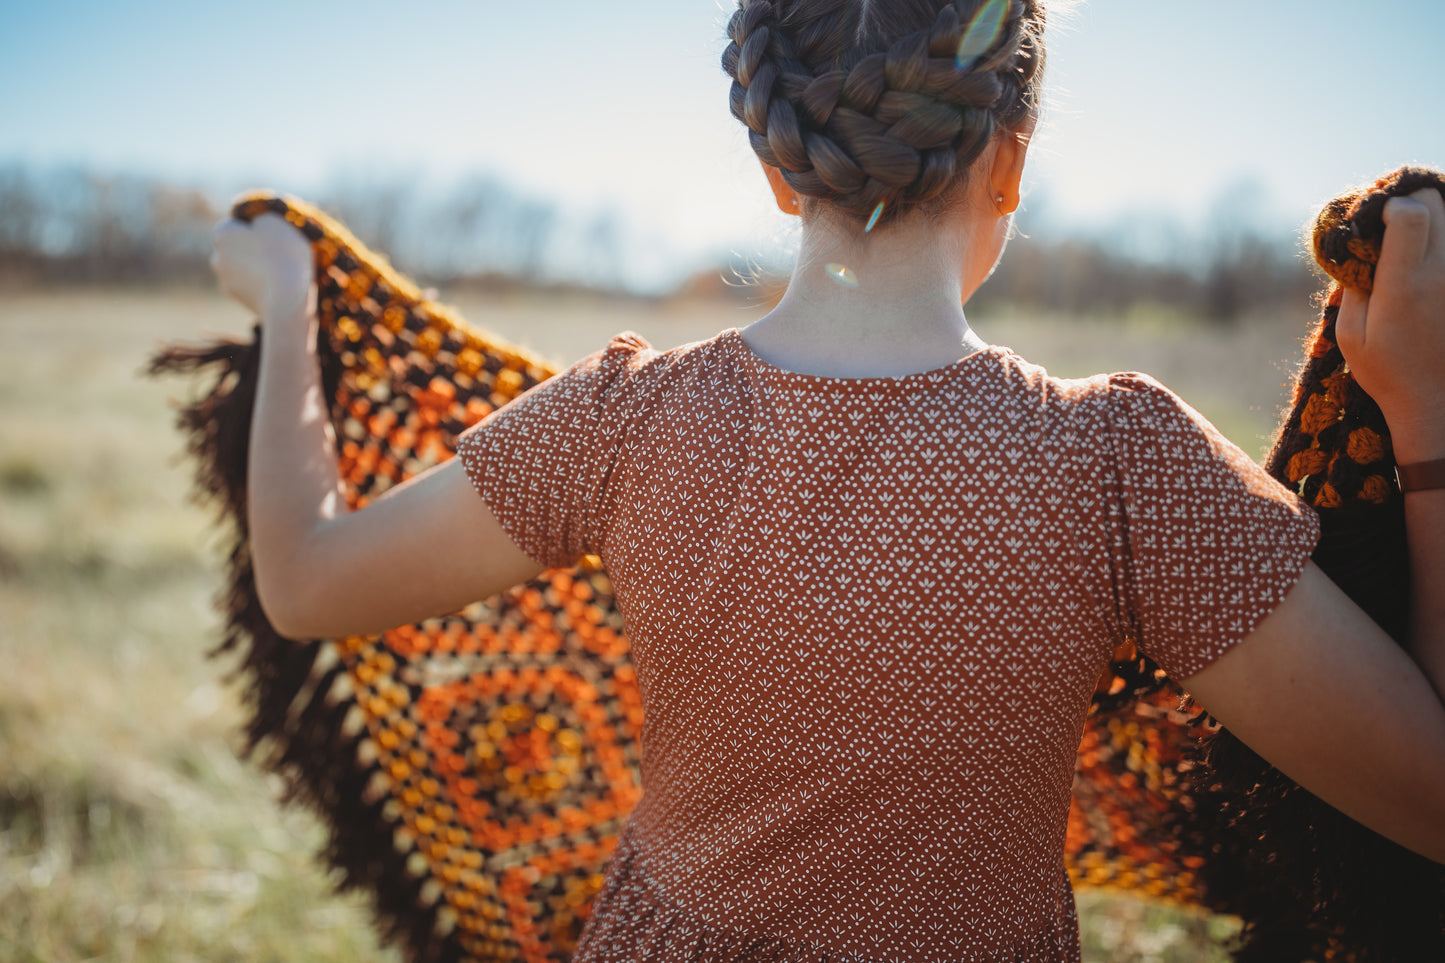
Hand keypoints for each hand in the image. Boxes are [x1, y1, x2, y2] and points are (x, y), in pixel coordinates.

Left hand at [210, 212, 315, 322]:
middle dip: (252, 247)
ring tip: (281, 271)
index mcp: (222, 233)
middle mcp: (217, 257)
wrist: (285, 300)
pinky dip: (259, 284)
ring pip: (242, 267)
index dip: (256, 227)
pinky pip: (248, 286)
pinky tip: (277, 286)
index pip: (236, 224)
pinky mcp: (238, 300)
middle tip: (279, 252)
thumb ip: (262, 215)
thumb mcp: (277, 221)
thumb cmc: (282, 255)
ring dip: (255, 266)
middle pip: (236, 246)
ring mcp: (225, 281)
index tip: (275, 234)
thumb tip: (258, 221)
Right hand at [1338, 187, 1444, 461]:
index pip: (1410, 215)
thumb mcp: (1350, 335)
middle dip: (1411, 200)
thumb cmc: (1386, 373)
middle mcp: (1440, 275)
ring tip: (1410, 238)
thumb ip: (1354, 287)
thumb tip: (1360, 250)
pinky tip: (1426, 257)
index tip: (1375, 218)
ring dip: (1431, 218)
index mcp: (1405, 286)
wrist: (1435, 400)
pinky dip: (1440, 240)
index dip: (1389, 204)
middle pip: (1436, 203)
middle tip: (1392, 220)